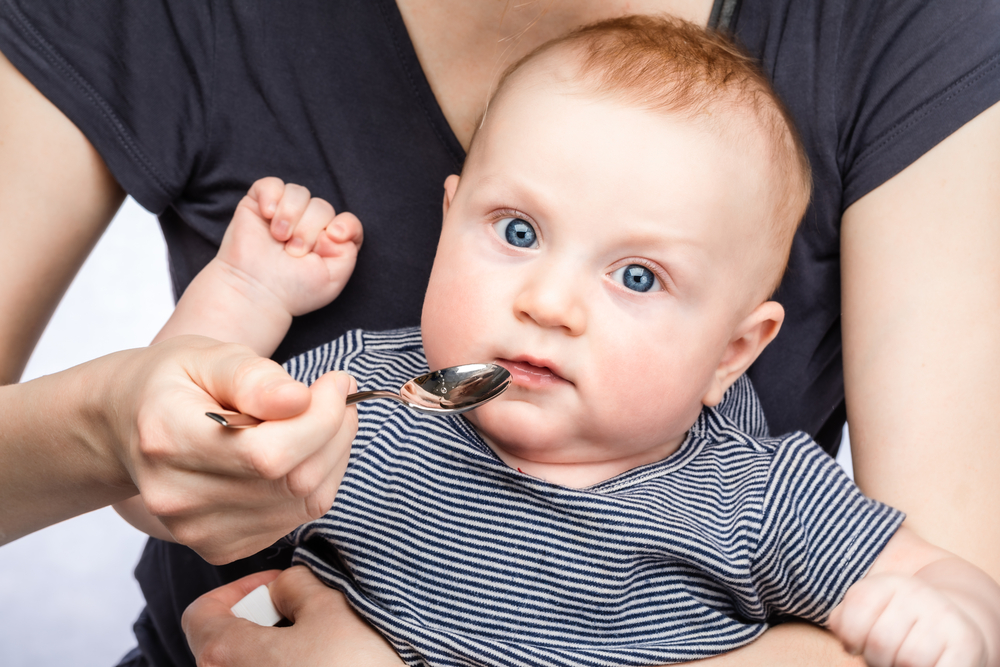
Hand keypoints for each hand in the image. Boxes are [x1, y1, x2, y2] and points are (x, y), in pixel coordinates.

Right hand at [114, 335, 357, 563]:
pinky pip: (297, 517)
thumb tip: (299, 400)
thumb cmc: (172, 384)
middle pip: (293, 479)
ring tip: (321, 419)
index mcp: (168, 439)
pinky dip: (318, 481)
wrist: (126, 429)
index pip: (269, 452)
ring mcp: (198, 531)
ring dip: (332, 455)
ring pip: (305, 501)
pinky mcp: (221, 547)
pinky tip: (302, 452)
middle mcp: (178, 497)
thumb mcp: (207, 357)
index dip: (321, 418)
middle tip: (337, 396)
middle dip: (334, 431)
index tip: (336, 382)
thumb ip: (253, 378)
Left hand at [183, 566, 403, 665]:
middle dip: (261, 621)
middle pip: (223, 645)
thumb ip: (294, 584)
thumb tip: (282, 589)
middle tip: (302, 614)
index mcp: (225, 656)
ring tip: (319, 646)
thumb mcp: (329, 606)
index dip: (238, 590)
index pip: (201, 613)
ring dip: (274, 653)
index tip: (274, 586)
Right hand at [218, 177, 363, 316]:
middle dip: (309, 230)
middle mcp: (308, 224)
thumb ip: (348, 250)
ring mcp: (283, 213)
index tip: (333, 235)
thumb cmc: (294, 289)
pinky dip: (271, 196)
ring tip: (279, 237)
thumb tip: (336, 226)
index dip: (346, 225)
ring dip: (291, 216)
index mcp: (328, 241)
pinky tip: (268, 215)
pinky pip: (271, 184)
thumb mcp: (334, 277)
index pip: (348, 221)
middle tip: (294, 252)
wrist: (256, 292)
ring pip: (299, 193)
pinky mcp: (258, 205)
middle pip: (322, 207)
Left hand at [828, 573, 987, 666]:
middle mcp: (917, 593)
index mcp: (888, 583)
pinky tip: (927, 665)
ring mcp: (944, 616)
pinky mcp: (966, 642)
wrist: (952, 620)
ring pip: (908, 659)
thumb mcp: (869, 612)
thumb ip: (844, 620)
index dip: (849, 638)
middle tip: (885, 657)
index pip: (853, 613)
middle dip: (876, 659)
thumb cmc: (897, 624)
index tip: (857, 644)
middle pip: (879, 642)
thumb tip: (845, 636)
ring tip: (904, 661)